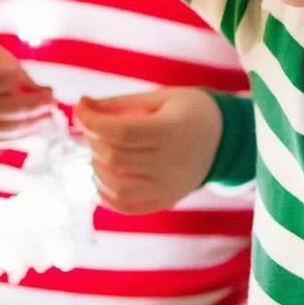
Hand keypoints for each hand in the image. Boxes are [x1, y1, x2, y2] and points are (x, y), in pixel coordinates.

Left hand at [75, 88, 222, 215]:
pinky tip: (102, 178)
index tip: (81, 107)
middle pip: (116, 159)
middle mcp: (171, 164)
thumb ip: (120, 104)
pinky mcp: (166, 201)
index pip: (121, 133)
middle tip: (93, 126)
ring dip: (97, 168)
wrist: (222, 138)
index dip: (93, 121)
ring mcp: (169, 188)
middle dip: (93, 140)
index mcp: (171, 131)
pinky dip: (108, 196)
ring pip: (118, 187)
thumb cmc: (187, 110)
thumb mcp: (159, 97)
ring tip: (99, 150)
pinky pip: (129, 207)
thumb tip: (83, 105)